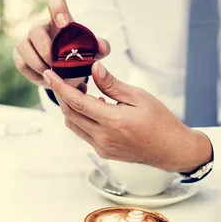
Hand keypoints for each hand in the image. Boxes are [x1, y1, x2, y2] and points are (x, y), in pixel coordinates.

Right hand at [13, 0, 110, 88]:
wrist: (63, 74)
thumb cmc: (77, 57)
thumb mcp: (91, 53)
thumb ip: (100, 48)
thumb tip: (102, 47)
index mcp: (59, 20)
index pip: (55, 2)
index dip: (57, 8)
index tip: (64, 23)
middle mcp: (40, 26)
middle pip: (35, 29)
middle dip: (45, 49)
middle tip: (56, 64)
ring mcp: (26, 40)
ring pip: (24, 46)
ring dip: (39, 64)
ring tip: (52, 74)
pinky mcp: (18, 54)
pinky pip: (21, 63)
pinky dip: (33, 74)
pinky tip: (44, 78)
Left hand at [43, 62, 212, 172]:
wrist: (171, 149)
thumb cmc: (160, 121)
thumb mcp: (139, 96)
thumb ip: (112, 84)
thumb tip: (94, 69)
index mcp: (113, 122)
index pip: (77, 102)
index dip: (60, 87)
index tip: (49, 75)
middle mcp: (103, 138)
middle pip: (70, 114)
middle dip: (62, 96)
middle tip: (62, 79)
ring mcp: (102, 147)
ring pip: (74, 125)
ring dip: (71, 108)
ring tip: (80, 91)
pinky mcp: (104, 152)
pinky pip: (84, 133)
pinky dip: (82, 118)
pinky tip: (94, 107)